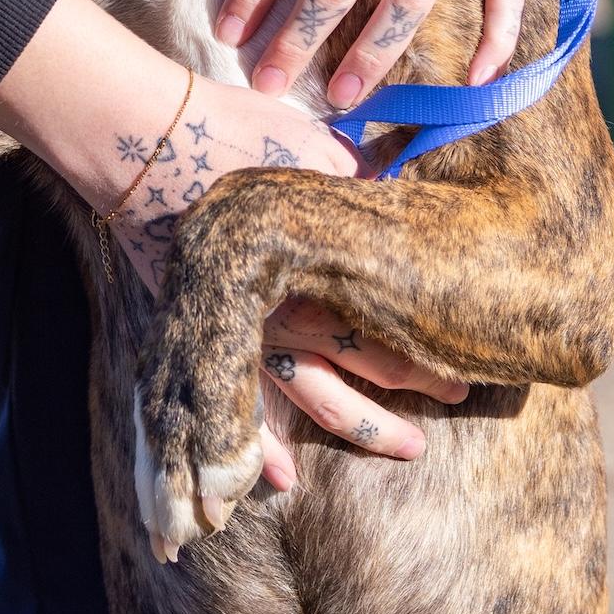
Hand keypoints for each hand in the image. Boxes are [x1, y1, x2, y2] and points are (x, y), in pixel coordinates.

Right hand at [0, 0, 462, 486]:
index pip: (381, 328)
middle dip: (399, 399)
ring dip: (353, 424)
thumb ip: (360, 178)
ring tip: (398, 448)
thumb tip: (407, 191)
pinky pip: (226, 407)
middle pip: (349, 369)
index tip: (470, 368)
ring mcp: (231, 327)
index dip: (426, 355)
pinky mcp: (191, 331)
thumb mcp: (314, 148)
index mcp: (312, 267)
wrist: (142, 139)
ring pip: (299, 398)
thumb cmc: (233, 133)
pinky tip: (276, 480)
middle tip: (447, 412)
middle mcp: (276, 309)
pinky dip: (251, 447)